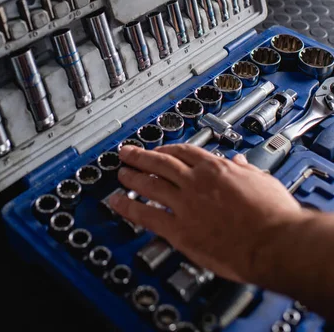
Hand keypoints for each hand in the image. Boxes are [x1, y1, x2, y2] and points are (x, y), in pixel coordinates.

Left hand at [109, 145, 302, 283]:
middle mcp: (196, 181)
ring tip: (120, 173)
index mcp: (216, 168)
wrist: (276, 242)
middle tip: (127, 153)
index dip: (167, 149)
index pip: (184, 152)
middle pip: (160, 162)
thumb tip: (240, 162)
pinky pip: (147, 215)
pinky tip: (116, 203)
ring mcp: (186, 204)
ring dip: (131, 177)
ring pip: (149, 184)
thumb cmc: (275, 215)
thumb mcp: (262, 180)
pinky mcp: (180, 230)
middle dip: (141, 156)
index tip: (159, 150)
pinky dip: (128, 208)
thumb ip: (246, 170)